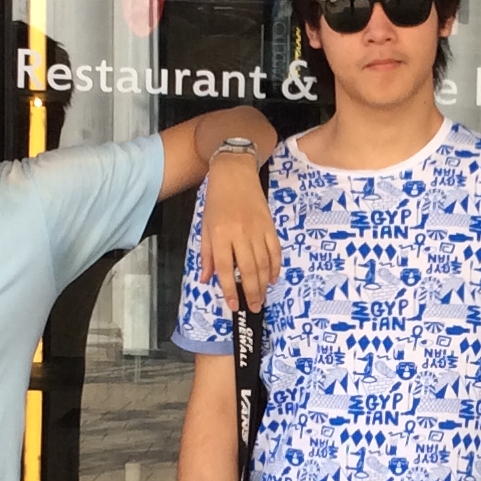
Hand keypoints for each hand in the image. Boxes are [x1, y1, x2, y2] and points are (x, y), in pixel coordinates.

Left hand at [199, 155, 280, 311]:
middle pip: (248, 269)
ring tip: (262, 298)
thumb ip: (207, 255)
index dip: (229, 289)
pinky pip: (275, 252)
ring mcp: (257, 230)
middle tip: (255, 307)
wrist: (235, 173)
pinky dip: (275, 267)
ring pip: (263, 263)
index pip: (225, 268)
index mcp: (220, 234)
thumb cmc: (216, 200)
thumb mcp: (205, 226)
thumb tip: (207, 280)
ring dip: (263, 284)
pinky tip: (272, 278)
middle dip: (251, 292)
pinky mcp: (270, 226)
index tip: (233, 304)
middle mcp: (240, 234)